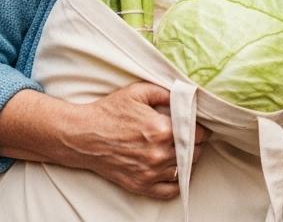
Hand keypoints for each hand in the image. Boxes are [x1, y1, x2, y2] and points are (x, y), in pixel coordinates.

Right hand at [58, 82, 210, 197]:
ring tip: (181, 151)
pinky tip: (174, 171)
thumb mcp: (138, 91)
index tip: (197, 125)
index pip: (198, 133)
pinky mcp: (140, 185)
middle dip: (194, 144)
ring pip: (185, 171)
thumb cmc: (108, 112)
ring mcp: (150, 172)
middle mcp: (159, 153)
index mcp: (162, 129)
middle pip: (193, 152)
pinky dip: (176, 182)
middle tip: (188, 137)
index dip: (200, 128)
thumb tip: (186, 96)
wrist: (82, 136)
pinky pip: (169, 190)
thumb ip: (166, 92)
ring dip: (187, 161)